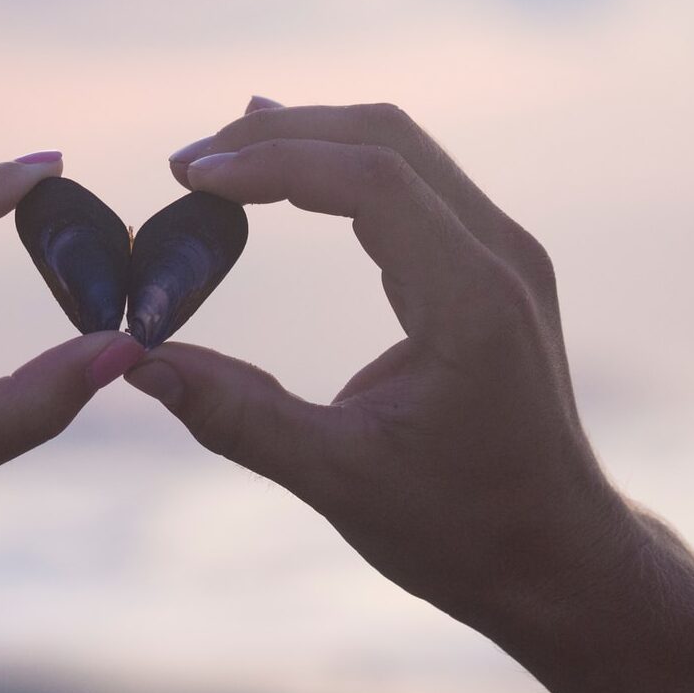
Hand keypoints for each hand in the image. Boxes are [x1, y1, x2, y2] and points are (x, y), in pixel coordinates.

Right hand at [127, 99, 636, 625]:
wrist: (557, 557)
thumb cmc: (461, 529)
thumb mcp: (338, 479)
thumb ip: (236, 415)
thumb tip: (137, 363)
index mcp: (473, 301)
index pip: (371, 178)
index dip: (273, 162)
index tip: (191, 177)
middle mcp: (501, 257)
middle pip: (386, 139)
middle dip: (281, 135)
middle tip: (188, 162)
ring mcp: (504, 256)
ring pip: (401, 151)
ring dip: (309, 142)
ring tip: (221, 157)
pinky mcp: (491, 270)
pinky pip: (413, 186)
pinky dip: (341, 171)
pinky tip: (290, 175)